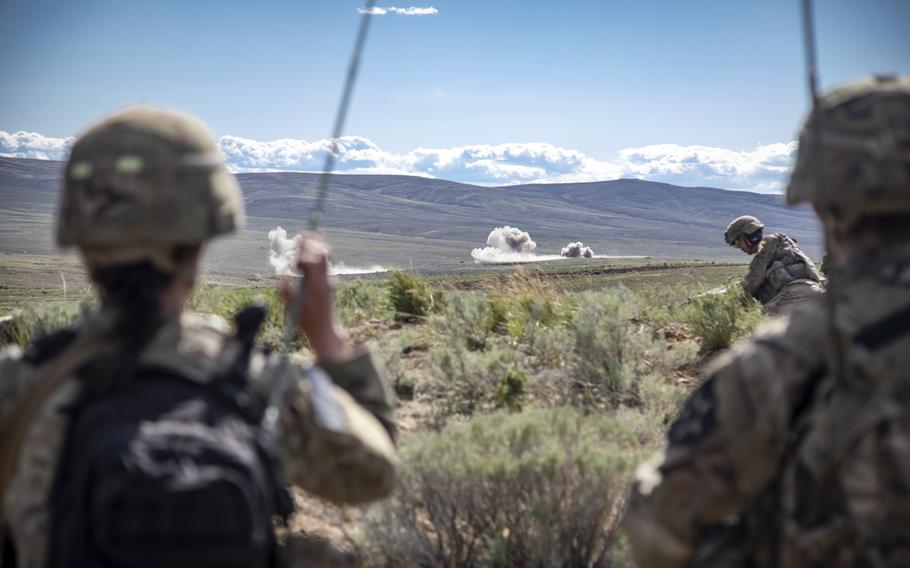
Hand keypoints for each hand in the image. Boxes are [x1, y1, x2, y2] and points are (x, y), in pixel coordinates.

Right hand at [279, 232, 350, 361]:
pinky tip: (314, 246)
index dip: (305, 250)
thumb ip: (286, 292)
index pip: (314, 261)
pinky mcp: (330, 282)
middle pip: (322, 254)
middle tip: (303, 234)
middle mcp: (326, 280)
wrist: (325, 330)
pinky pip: (326, 262)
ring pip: (327, 257)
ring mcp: (330, 280)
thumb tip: (282, 274)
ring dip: (318, 245)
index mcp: (316, 286)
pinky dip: (319, 252)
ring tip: (310, 235)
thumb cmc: (306, 321)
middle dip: (312, 242)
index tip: (296, 244)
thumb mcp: (292, 308)